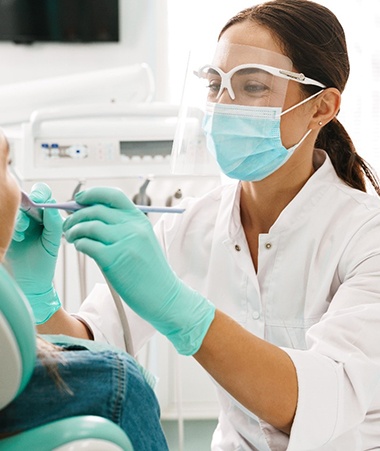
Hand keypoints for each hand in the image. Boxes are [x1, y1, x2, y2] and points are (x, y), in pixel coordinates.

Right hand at [6, 183, 62, 323]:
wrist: (30, 281)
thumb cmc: (45, 261)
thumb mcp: (53, 242)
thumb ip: (54, 224)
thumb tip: (50, 206)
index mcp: (46, 215)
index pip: (43, 193)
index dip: (40, 193)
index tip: (40, 201)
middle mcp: (31, 215)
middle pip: (26, 197)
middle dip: (28, 202)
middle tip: (31, 209)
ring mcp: (17, 222)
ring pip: (16, 209)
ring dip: (21, 218)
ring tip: (23, 232)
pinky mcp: (7, 230)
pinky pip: (7, 220)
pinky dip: (13, 227)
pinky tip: (18, 238)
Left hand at [63, 187, 214, 354]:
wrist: (163, 295)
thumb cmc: (149, 271)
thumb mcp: (142, 241)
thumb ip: (122, 227)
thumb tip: (90, 216)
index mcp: (139, 219)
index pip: (112, 195)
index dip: (92, 194)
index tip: (79, 198)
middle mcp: (132, 227)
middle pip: (96, 209)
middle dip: (76, 215)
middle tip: (68, 224)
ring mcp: (124, 242)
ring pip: (88, 226)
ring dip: (74, 230)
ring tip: (71, 237)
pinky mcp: (114, 259)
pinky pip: (87, 244)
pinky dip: (79, 244)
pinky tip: (80, 247)